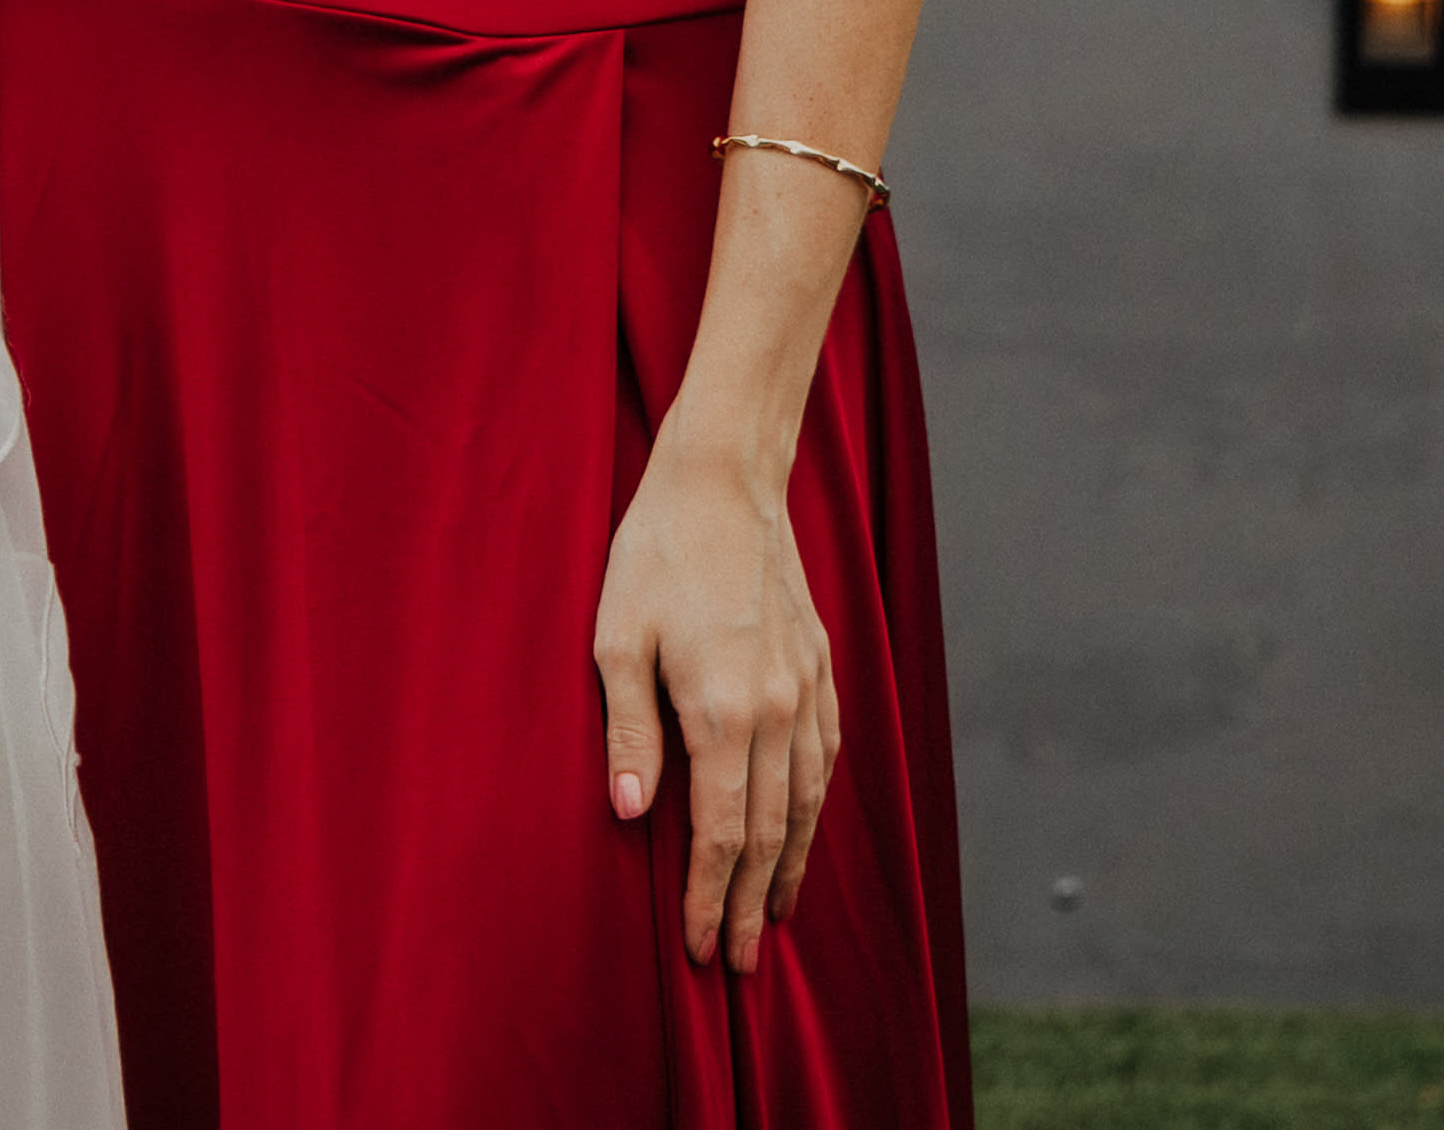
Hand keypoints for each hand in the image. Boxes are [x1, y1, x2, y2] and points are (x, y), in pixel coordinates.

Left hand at [591, 430, 840, 974]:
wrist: (724, 481)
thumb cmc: (655, 553)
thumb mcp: (616, 638)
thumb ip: (628, 731)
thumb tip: (627, 814)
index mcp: (724, 711)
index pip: (721, 833)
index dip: (710, 896)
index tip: (700, 948)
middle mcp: (779, 711)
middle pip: (769, 834)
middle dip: (750, 903)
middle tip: (735, 963)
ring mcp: (809, 691)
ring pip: (808, 804)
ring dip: (789, 868)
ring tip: (772, 917)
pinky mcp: (822, 668)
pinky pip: (827, 759)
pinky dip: (815, 810)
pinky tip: (802, 832)